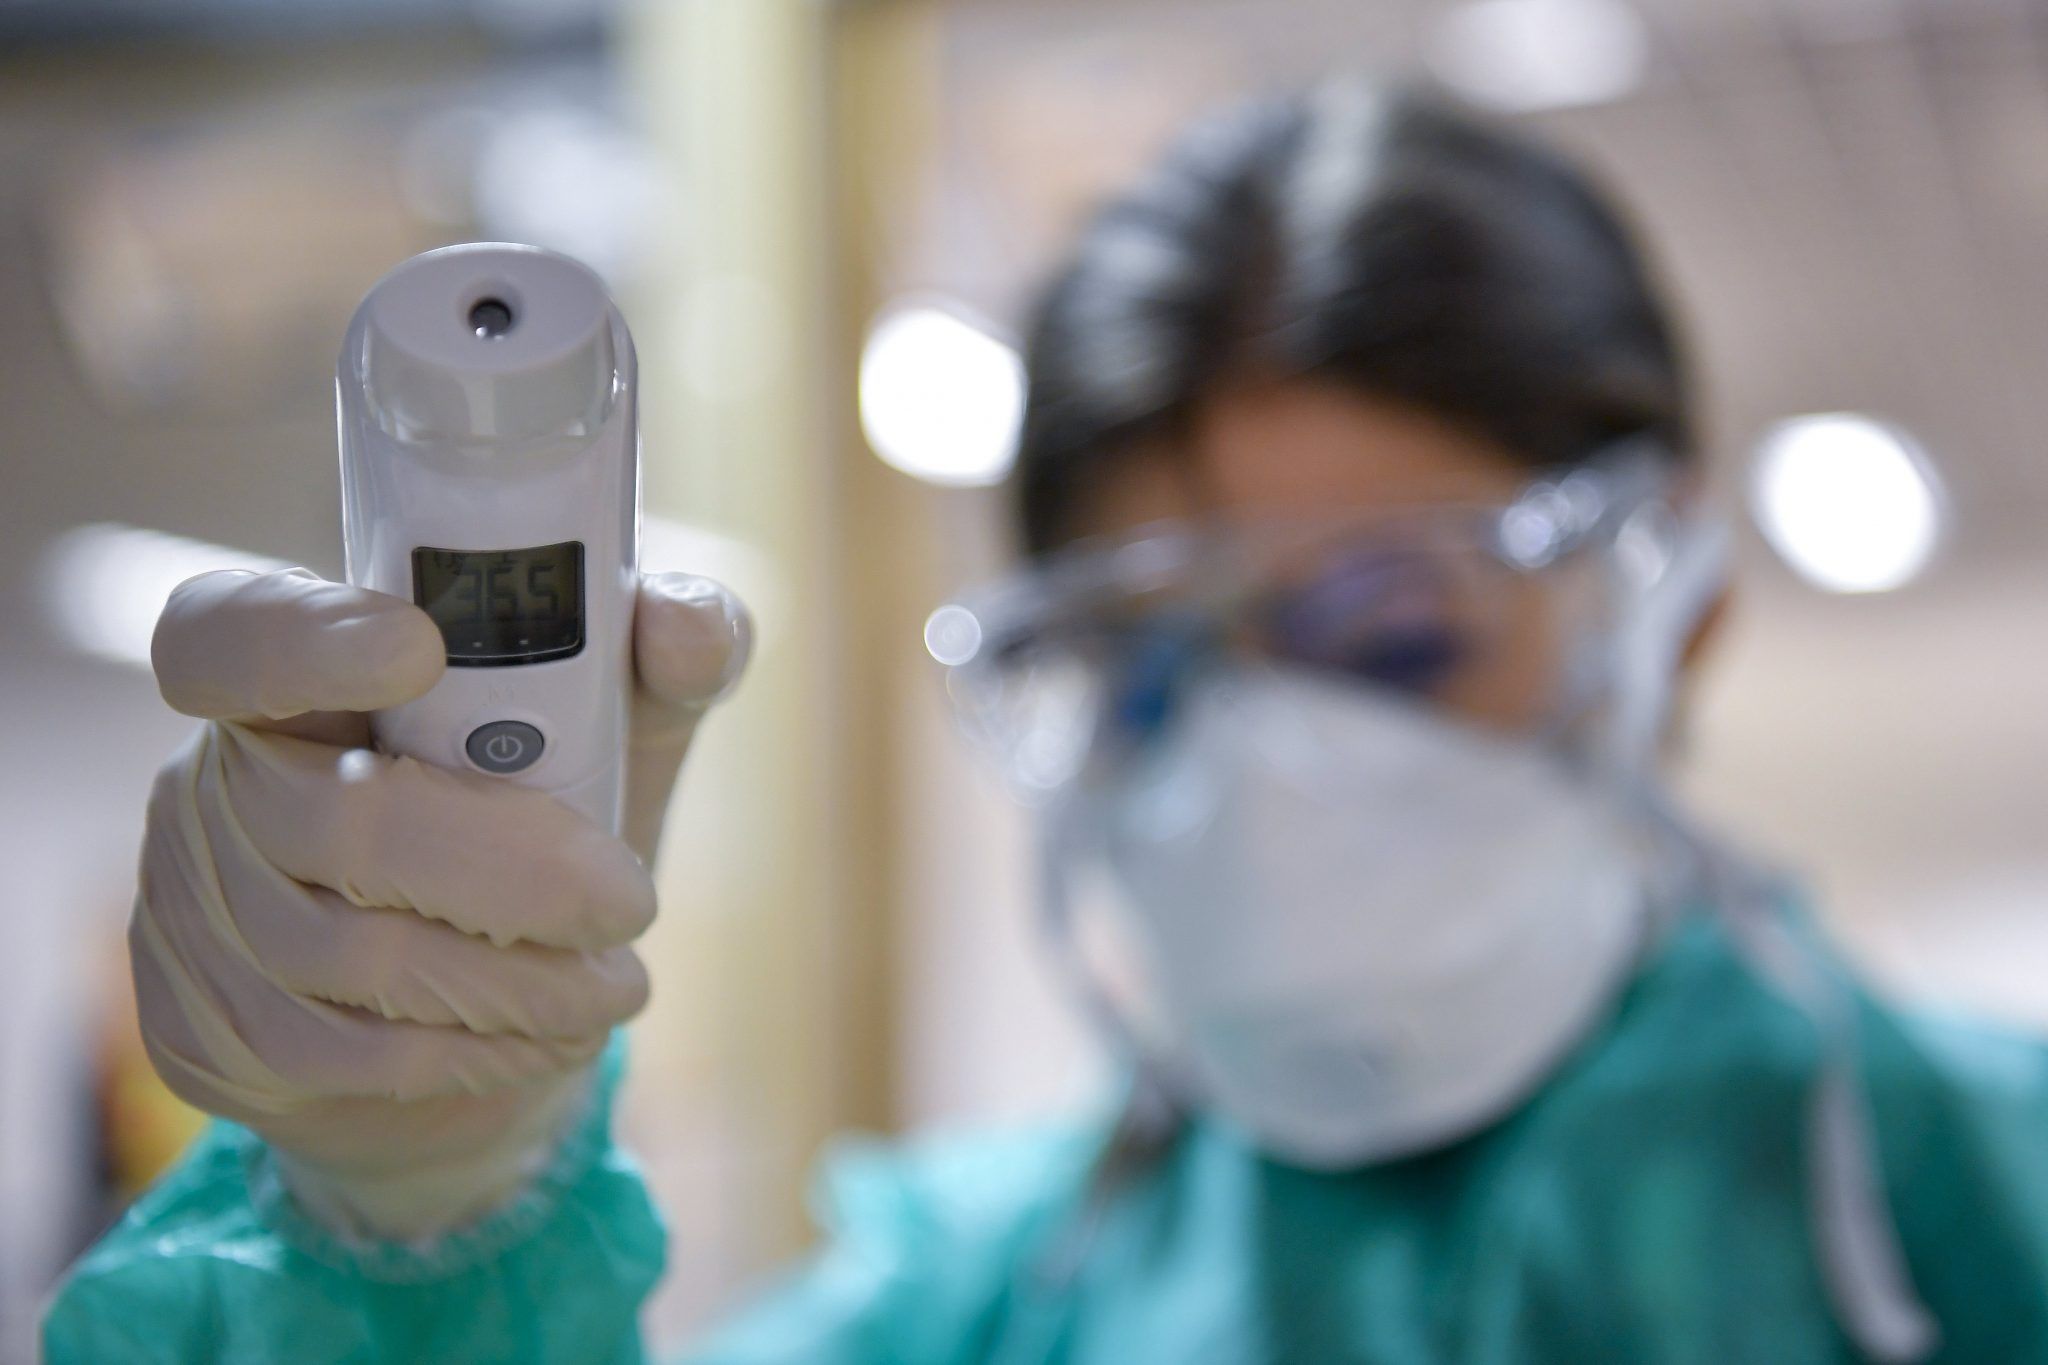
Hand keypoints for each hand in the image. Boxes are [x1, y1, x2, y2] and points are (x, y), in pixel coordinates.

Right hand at [131, 567, 749, 1238]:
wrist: (472, 1015)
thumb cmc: (545, 824)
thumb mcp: (620, 730)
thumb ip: (666, 652)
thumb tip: (684, 627)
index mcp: (296, 677)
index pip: (228, 632)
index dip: (301, 638)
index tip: (420, 646)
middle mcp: (214, 786)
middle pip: (344, 818)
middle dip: (520, 873)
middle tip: (631, 904)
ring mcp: (195, 920)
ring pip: (361, 956)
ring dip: (526, 982)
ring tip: (619, 985)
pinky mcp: (214, 1042)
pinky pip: (353, 1057)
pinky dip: (483, 1049)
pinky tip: (553, 1038)